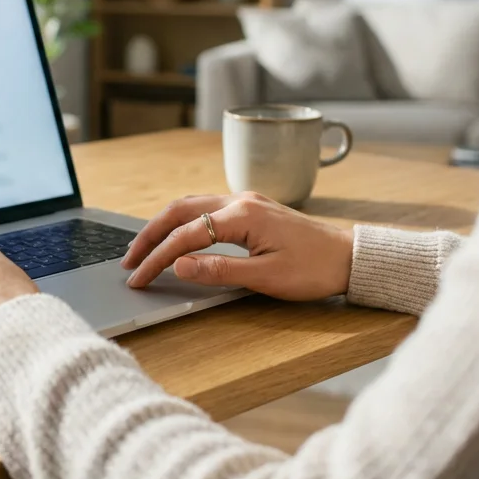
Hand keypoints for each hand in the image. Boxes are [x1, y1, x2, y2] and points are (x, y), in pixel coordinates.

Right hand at [122, 192, 354, 301]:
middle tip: (128, 260)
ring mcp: (245, 201)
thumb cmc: (314, 269)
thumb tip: (178, 266)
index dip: (158, 258)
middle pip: (179, 210)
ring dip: (163, 226)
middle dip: (149, 235)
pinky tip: (175, 236)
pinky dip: (182, 221)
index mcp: (242, 215)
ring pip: (190, 205)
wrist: (350, 258)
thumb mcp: (266, 277)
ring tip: (143, 249)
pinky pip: (205, 208)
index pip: (186, 235)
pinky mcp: (251, 208)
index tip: (138, 278)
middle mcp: (239, 200)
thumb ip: (218, 270)